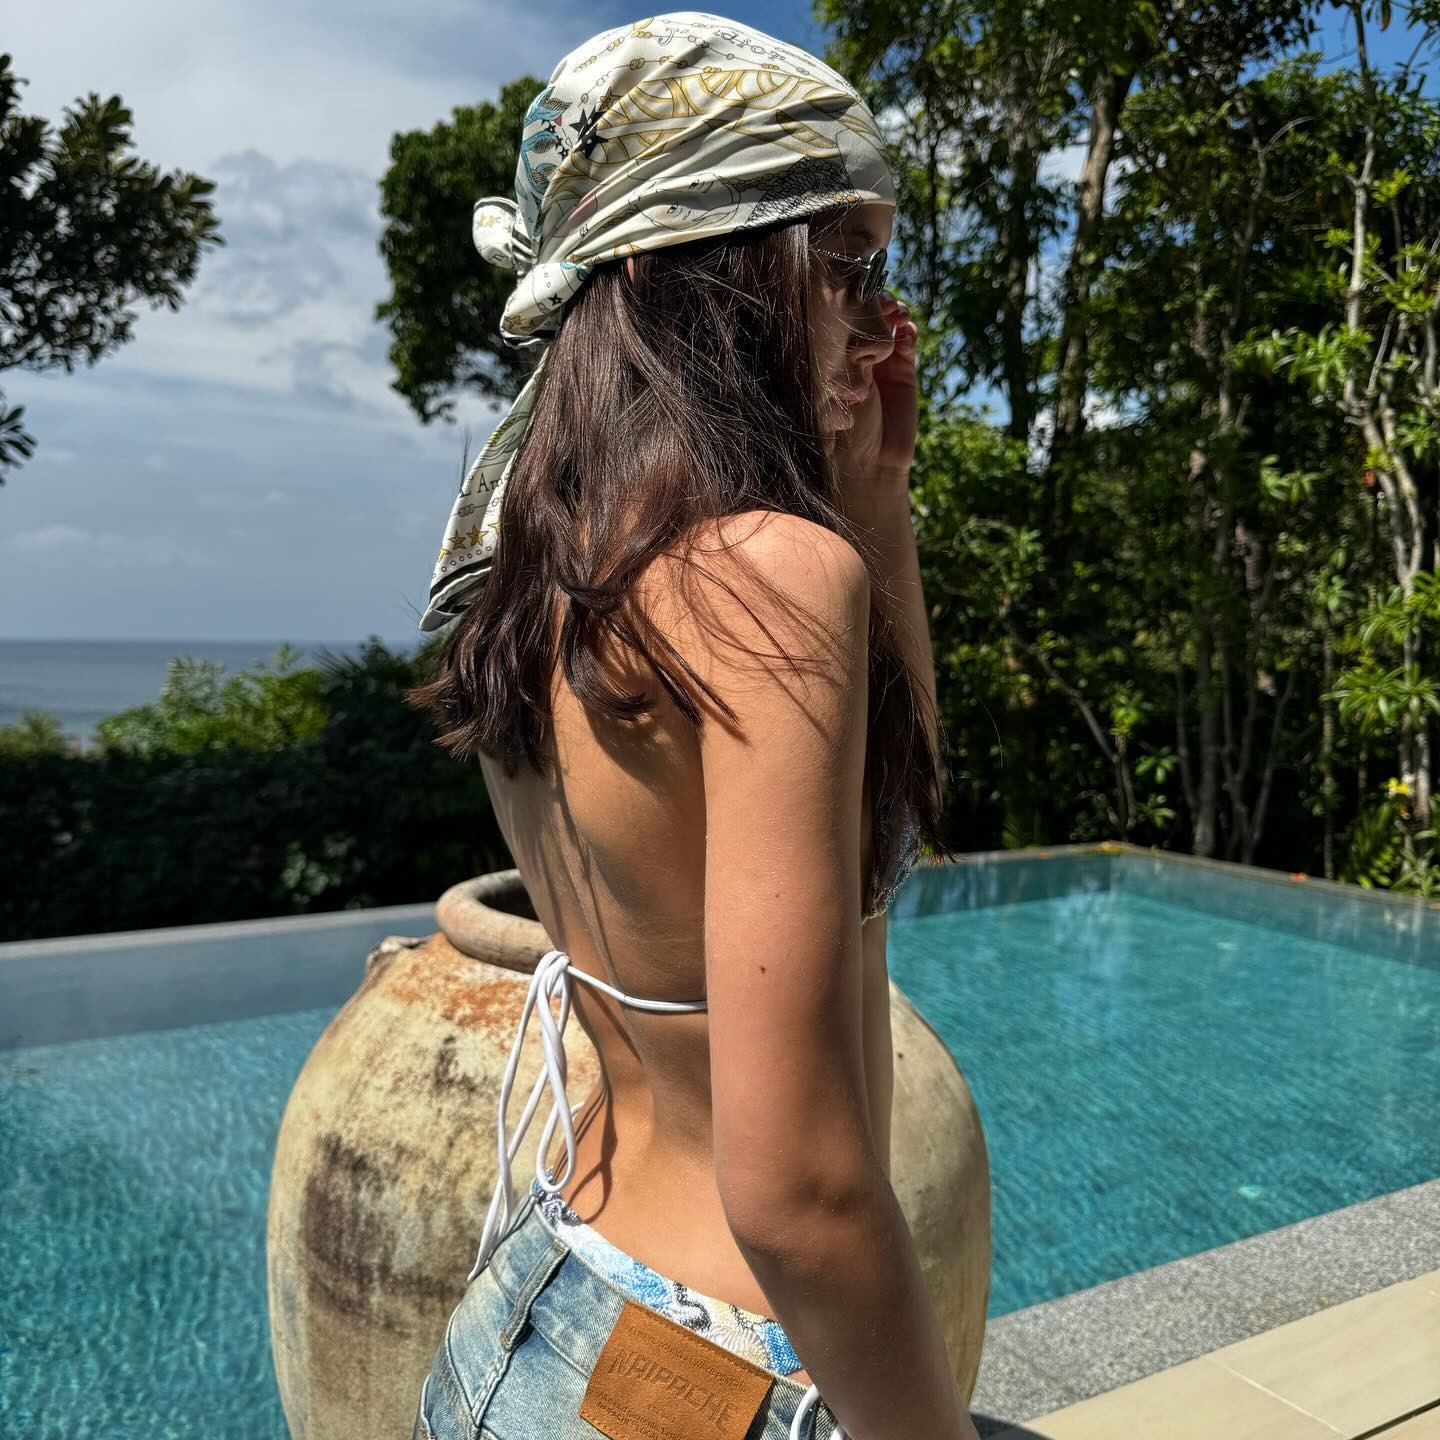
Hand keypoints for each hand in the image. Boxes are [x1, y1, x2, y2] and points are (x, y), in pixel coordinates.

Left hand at [831, 292, 918, 508]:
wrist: (869, 462)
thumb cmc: (838, 428)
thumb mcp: (833, 384)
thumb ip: (843, 352)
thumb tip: (855, 315)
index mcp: (831, 354)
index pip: (841, 316)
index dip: (852, 299)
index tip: (856, 291)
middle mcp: (855, 354)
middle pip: (868, 313)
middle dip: (875, 300)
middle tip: (881, 300)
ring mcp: (881, 360)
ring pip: (889, 322)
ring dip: (894, 311)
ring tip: (895, 312)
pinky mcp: (903, 370)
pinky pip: (907, 340)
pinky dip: (907, 330)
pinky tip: (905, 332)